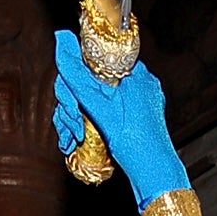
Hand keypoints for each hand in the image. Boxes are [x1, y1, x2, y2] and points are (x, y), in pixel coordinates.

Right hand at [51, 31, 182, 209]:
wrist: (155, 177)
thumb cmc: (135, 144)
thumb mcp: (100, 106)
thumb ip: (78, 73)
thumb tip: (61, 38)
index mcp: (136, 72)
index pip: (97, 56)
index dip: (77, 73)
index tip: (72, 94)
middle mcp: (140, 83)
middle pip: (93, 79)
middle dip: (74, 102)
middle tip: (72, 123)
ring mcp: (138, 102)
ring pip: (96, 97)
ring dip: (78, 117)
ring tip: (73, 137)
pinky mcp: (135, 118)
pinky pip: (106, 111)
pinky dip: (90, 123)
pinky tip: (78, 139)